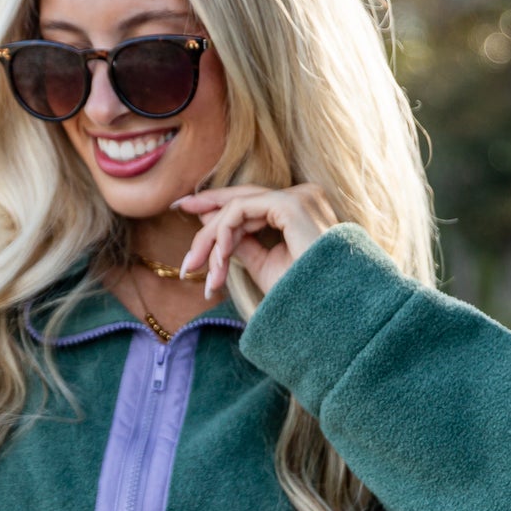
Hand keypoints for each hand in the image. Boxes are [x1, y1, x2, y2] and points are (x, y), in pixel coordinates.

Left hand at [175, 183, 338, 299]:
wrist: (328, 315)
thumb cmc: (303, 295)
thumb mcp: (264, 264)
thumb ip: (241, 241)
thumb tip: (212, 223)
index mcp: (302, 208)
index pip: (252, 202)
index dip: (216, 206)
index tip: (185, 210)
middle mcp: (304, 196)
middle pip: (241, 201)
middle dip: (205, 218)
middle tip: (182, 241)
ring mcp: (300, 197)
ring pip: (236, 207)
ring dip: (211, 241)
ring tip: (198, 271)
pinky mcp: (291, 205)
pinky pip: (240, 211)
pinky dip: (222, 234)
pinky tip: (217, 261)